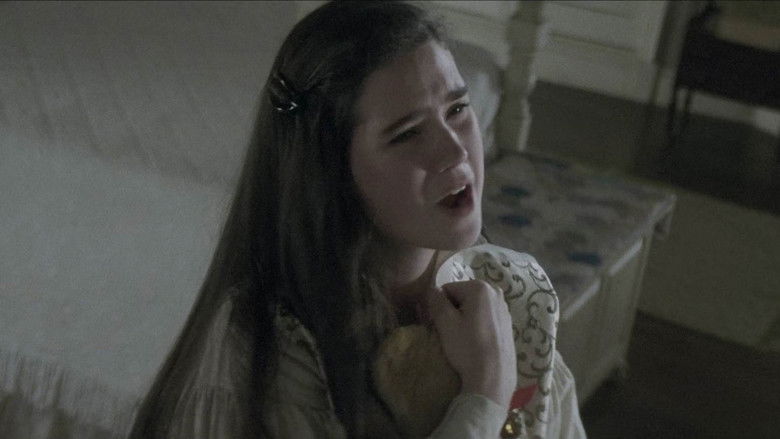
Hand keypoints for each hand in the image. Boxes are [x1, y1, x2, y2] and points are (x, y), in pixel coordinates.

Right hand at [424, 280, 516, 408]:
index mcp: (480, 287)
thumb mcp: (445, 322)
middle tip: (451, 333)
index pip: (448, 289)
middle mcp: (496, 292)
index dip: (439, 306)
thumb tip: (432, 290)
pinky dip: (477, 326)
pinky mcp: (508, 324)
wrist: (493, 378)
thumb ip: (436, 300)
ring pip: (474, 308)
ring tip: (463, 340)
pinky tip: (476, 343)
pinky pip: (485, 318)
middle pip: (462, 297)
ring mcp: (504, 308)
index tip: (439, 324)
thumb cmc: (467, 347)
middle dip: (453, 311)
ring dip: (465, 319)